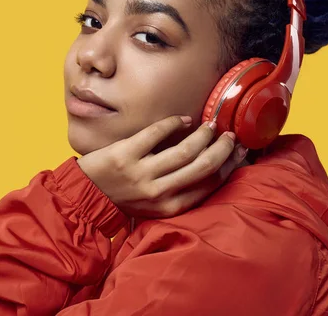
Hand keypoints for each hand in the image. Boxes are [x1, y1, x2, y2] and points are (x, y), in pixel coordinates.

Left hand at [76, 115, 247, 217]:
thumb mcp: (157, 204)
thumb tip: (212, 167)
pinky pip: (157, 132)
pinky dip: (174, 122)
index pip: (210, 184)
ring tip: (209, 125)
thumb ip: (181, 191)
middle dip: (222, 149)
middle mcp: (159, 192)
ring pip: (185, 150)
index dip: (229, 165)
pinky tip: (183, 119)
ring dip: (203, 134)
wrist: (87, 195)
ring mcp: (142, 173)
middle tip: (229, 135)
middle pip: (204, 166)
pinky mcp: (126, 154)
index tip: (239, 150)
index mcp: (171, 207)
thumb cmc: (126, 198)